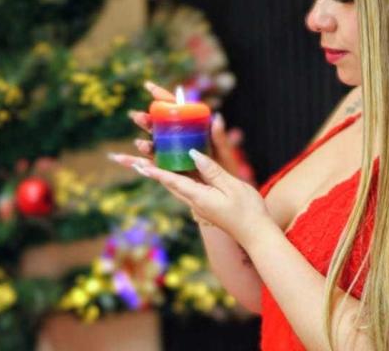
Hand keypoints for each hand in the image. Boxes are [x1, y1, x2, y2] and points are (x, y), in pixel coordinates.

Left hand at [109, 147, 270, 248]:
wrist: (256, 235)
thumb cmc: (248, 210)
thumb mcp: (232, 186)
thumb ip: (211, 170)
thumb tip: (192, 153)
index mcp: (199, 197)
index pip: (172, 180)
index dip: (155, 171)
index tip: (138, 163)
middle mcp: (194, 202)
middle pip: (167, 183)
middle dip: (149, 171)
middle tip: (131, 160)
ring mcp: (199, 205)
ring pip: (174, 186)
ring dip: (159, 174)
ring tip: (143, 163)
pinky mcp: (205, 205)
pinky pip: (185, 188)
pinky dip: (173, 178)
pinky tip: (172, 171)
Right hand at [128, 81, 253, 183]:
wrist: (222, 190)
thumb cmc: (224, 167)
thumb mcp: (224, 151)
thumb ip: (219, 137)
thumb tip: (217, 118)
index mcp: (190, 129)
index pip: (175, 108)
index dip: (162, 96)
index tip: (148, 86)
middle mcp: (177, 140)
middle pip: (159, 126)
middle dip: (147, 120)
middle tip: (138, 117)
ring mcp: (170, 155)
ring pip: (152, 145)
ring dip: (143, 143)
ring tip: (141, 144)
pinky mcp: (166, 170)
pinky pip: (148, 165)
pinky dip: (133, 162)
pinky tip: (120, 159)